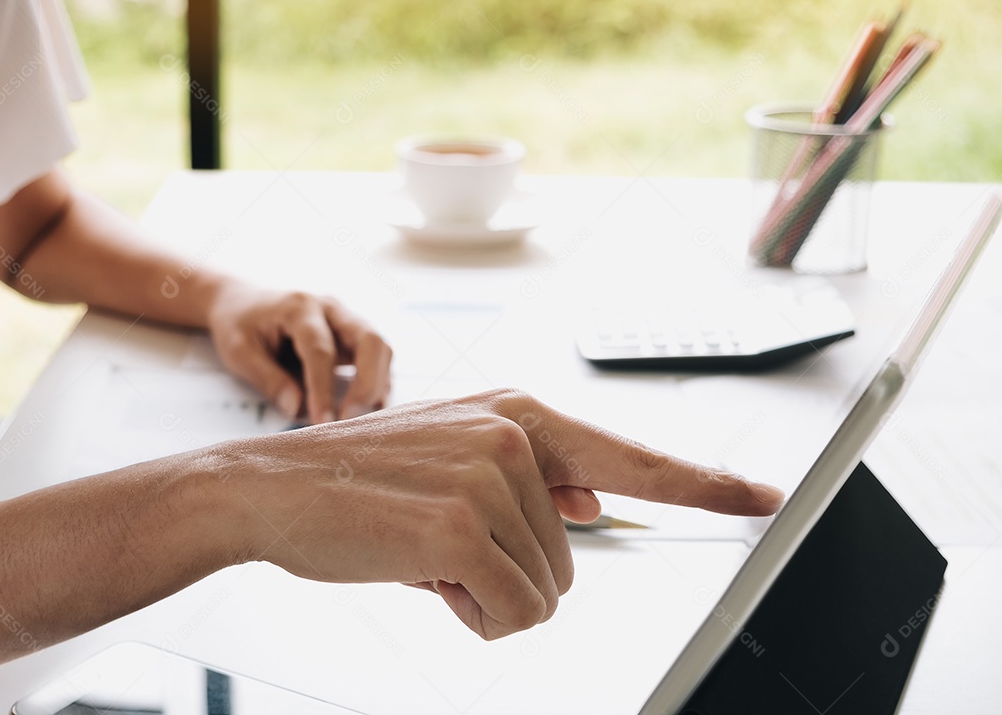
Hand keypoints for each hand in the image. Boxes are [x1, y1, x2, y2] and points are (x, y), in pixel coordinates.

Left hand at [206, 281, 391, 422]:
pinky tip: (364, 409)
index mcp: (299, 307)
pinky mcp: (353, 335)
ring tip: (360, 420)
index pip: (321, 350)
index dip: (324, 389)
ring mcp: (346, 319)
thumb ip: (268, 379)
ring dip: (377, 385)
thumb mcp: (239, 351)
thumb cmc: (239, 324)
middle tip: (350, 420)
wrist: (242, 300)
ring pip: (381, 348)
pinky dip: (376, 383)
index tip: (323, 423)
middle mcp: (331, 308)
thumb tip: (297, 410)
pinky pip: (377, 357)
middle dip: (367, 384)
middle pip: (370, 340)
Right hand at [232, 389, 783, 639]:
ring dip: (485, 594)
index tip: (762, 497)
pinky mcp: (461, 525)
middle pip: (574, 561)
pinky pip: (510, 613)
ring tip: (423, 552)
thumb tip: (594, 506)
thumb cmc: (362, 483)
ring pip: (545, 595)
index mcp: (520, 416)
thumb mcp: (456, 461)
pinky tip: (420, 576)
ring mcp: (491, 477)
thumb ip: (536, 483)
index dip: (702, 483)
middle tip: (440, 545)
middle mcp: (516, 436)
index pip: (630, 457)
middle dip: (510, 574)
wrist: (269, 487)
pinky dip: (471, 615)